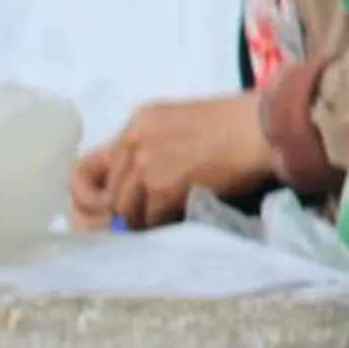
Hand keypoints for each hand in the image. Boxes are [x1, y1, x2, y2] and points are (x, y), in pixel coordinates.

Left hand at [71, 93, 273, 231]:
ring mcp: (146, 163)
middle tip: (140, 222)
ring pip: (123, 209)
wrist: (262, 127)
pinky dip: (160, 224)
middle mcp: (133, 140)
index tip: (100, 209)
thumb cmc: (232, 128)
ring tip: (165, 217)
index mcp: (136, 123)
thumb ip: (147, 150)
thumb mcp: (177, 126)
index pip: (85, 165)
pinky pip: (148, 218)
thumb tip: (126, 191)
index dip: (87, 194)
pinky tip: (178, 217)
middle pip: (108, 193)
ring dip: (141, 221)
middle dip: (121, 212)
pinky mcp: (163, 184)